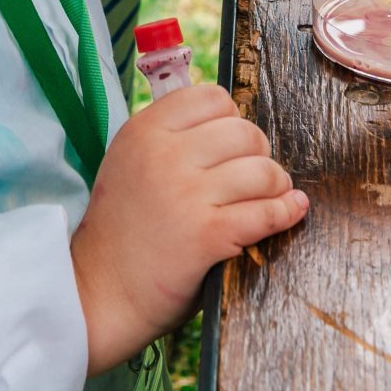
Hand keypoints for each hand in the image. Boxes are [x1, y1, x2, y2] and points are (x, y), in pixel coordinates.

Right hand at [71, 84, 306, 373]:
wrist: (100, 293)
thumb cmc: (122, 230)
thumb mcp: (129, 164)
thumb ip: (171, 139)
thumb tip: (233, 122)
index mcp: (144, 132)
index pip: (212, 97)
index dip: (231, 120)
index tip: (230, 147)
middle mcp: (164, 156)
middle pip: (245, 132)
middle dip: (258, 155)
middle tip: (251, 179)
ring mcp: (186, 195)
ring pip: (263, 171)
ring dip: (276, 185)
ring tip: (268, 198)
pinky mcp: (207, 236)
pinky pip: (267, 213)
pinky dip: (286, 212)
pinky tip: (290, 211)